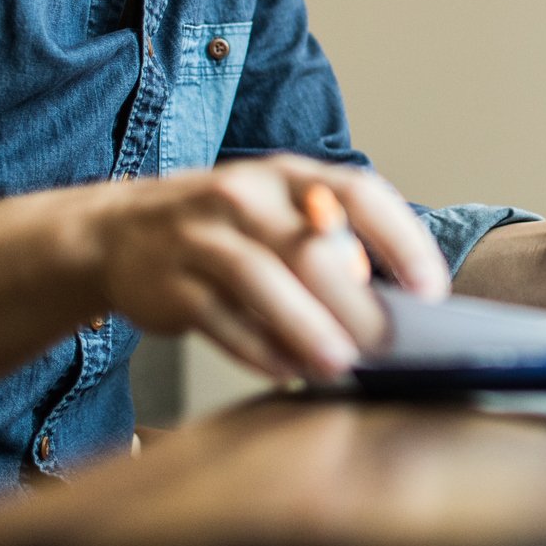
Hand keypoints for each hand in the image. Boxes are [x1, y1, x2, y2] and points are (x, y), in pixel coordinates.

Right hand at [80, 155, 445, 380]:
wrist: (116, 233)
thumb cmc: (224, 229)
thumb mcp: (276, 213)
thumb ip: (330, 244)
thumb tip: (397, 305)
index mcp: (287, 175)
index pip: (358, 193)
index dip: (401, 239)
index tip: (430, 289)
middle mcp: (245, 195)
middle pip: (310, 248)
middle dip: (355, 303)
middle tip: (387, 345)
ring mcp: (201, 237)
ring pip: (262, 281)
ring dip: (307, 328)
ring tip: (341, 365)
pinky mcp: (169, 283)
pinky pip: (220, 320)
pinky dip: (258, 349)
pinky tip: (287, 370)